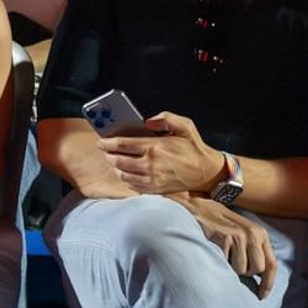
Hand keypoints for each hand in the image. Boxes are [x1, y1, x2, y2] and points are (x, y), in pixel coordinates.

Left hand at [98, 112, 225, 194]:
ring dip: (116, 167)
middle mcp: (150, 164)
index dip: (107, 143)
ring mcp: (151, 179)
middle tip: (106, 150)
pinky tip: (127, 171)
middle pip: (118, 160)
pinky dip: (125, 178)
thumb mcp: (184, 125)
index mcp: (155, 147)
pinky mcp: (154, 189)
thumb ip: (165, 118)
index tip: (101, 142)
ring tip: (116, 160)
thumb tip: (147, 122)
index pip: (122, 145)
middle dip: (108, 155)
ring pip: (122, 174)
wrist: (206, 172)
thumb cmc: (194, 148)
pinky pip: (132, 185)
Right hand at [169, 194, 276, 298]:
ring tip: (223, 253)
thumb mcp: (244, 234)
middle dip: (245, 272)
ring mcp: (240, 236)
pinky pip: (226, 263)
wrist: (198, 210)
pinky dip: (220, 261)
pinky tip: (215, 249)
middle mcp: (254, 234)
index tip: (263, 294)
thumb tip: (262, 277)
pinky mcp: (225, 239)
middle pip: (257, 269)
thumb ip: (254, 251)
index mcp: (261, 234)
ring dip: (231, 267)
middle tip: (233, 262)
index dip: (268, 282)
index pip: (271, 263)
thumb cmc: (221, 225)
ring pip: (240, 269)